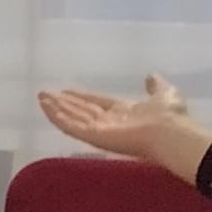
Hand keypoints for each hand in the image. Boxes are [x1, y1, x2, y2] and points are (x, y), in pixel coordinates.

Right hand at [37, 75, 196, 163]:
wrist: (170, 134)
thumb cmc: (169, 115)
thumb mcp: (164, 93)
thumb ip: (155, 86)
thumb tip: (150, 75)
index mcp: (125, 112)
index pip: (98, 104)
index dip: (82, 97)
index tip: (67, 90)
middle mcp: (110, 121)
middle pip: (82, 110)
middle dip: (64, 103)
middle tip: (46, 94)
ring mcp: (100, 130)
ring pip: (74, 117)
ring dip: (57, 107)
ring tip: (41, 97)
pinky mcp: (94, 136)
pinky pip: (71, 126)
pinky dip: (57, 116)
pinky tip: (45, 106)